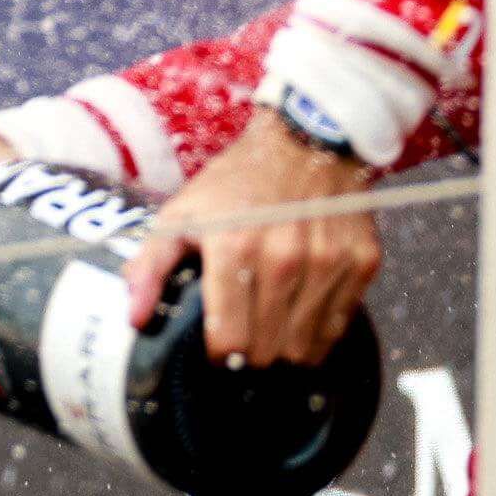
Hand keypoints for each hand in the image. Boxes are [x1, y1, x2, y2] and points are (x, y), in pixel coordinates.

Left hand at [124, 109, 379, 366]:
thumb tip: (135, 319)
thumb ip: (151, 266)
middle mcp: (284, 257)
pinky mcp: (361, 261)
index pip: (229, 341)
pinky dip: (319, 331)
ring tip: (271, 330)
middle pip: (267, 350)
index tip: (217, 349)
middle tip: (244, 339)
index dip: (219, 354)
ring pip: (304, 348)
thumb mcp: (181, 214)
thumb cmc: (235, 183)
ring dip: (285, 348)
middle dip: (251, 354)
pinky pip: (339, 326)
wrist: (304, 141)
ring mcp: (327, 261)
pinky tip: (302, 314)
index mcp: (233, 247)